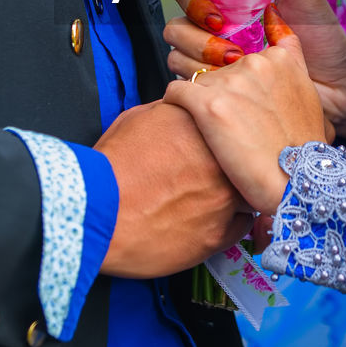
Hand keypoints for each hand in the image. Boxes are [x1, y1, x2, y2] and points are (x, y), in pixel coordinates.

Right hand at [94, 101, 253, 277]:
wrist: (96, 214)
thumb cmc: (110, 167)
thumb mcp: (138, 119)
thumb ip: (173, 113)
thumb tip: (186, 112)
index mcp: (204, 126)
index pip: (233, 126)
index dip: (224, 137)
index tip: (214, 144)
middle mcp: (222, 160)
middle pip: (247, 160)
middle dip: (233, 165)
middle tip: (212, 172)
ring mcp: (225, 199)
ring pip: (249, 193)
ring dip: (234, 194)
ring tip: (208, 198)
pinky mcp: (219, 234)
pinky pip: (241, 226)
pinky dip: (228, 223)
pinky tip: (206, 220)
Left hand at [164, 5, 331, 213]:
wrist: (296, 185)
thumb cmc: (301, 148)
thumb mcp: (309, 94)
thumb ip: (291, 57)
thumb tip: (274, 14)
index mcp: (279, 59)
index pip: (241, 57)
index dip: (237, 82)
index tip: (239, 103)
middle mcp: (254, 64)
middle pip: (218, 70)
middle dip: (218, 94)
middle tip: (228, 126)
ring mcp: (230, 83)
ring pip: (196, 81)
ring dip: (198, 104)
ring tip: (210, 132)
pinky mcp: (207, 105)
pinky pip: (175, 92)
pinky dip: (175, 105)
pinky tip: (186, 125)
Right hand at [166, 0, 345, 141]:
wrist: (338, 86)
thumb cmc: (324, 41)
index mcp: (232, 0)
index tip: (220, 15)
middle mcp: (218, 28)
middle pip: (176, 24)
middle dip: (196, 37)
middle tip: (230, 49)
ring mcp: (216, 59)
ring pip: (177, 54)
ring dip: (199, 62)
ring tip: (237, 68)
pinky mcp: (220, 87)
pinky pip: (191, 85)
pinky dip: (204, 85)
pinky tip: (234, 87)